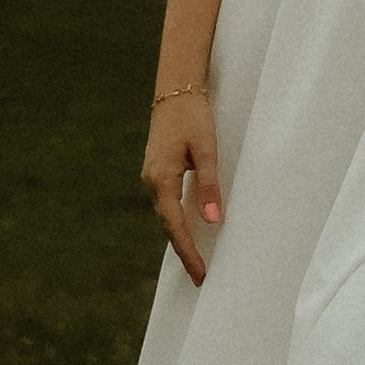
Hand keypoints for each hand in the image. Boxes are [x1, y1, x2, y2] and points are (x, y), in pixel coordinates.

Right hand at [141, 88, 222, 283]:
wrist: (176, 88)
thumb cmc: (193, 115)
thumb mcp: (206, 149)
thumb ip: (208, 185)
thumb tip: (212, 221)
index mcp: (161, 179)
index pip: (175, 226)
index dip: (188, 251)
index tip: (200, 274)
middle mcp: (151, 181)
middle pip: (167, 224)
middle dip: (183, 250)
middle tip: (200, 276)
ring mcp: (152, 175)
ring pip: (166, 214)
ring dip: (179, 236)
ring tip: (196, 258)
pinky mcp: (157, 169)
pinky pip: (166, 202)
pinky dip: (176, 219)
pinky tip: (188, 227)